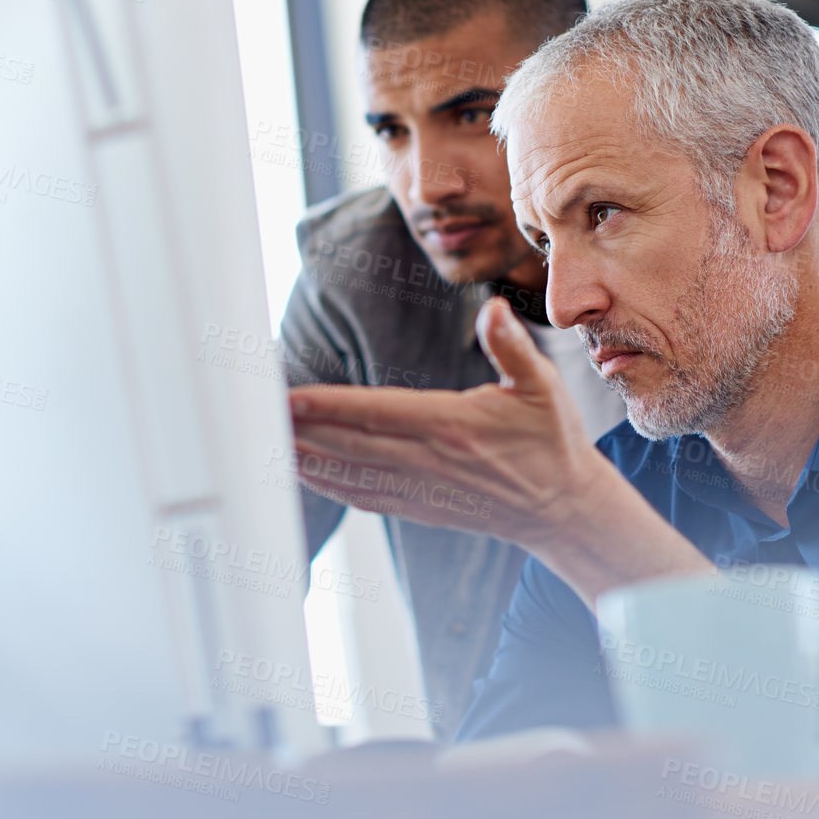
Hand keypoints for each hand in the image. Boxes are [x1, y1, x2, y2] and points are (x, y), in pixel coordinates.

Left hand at [289, 297, 710, 602]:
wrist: (563, 509)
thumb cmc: (552, 440)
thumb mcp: (544, 386)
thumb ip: (512, 348)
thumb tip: (493, 309)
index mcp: (455, 428)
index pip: (380, 414)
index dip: (331, 407)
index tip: (291, 399)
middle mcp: (431, 461)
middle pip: (351, 445)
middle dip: (300, 431)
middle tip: (256, 416)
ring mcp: (422, 488)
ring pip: (350, 473)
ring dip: (303, 458)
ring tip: (262, 443)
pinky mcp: (419, 506)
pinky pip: (363, 495)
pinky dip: (327, 484)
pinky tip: (300, 470)